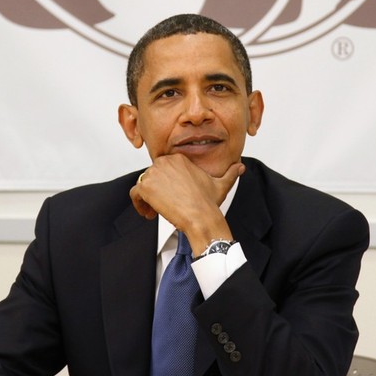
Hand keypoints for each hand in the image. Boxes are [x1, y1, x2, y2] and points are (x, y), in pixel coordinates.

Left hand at [129, 155, 243, 253]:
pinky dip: (138, 205)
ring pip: (142, 184)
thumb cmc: (209, 203)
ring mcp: (154, 173)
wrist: (201, 217)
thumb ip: (230, 173)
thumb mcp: (221, 184)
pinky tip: (149, 214)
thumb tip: (241, 166)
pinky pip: (134, 194)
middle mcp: (165, 161)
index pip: (162, 168)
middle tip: (164, 206)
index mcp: (179, 158)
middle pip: (151, 176)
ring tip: (155, 212)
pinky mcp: (146, 187)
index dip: (165, 184)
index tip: (172, 197)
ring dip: (146, 199)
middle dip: (155, 191)